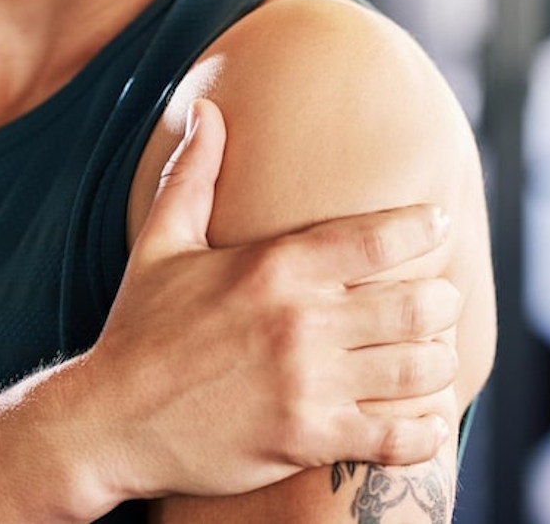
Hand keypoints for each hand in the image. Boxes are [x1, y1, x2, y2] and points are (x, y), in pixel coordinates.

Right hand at [84, 99, 458, 499]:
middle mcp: (300, 321)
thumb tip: (204, 110)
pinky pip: (400, 438)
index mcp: (275, 266)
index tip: (434, 227)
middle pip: (421, 304)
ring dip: (437, 362)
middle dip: (441, 302)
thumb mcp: (160, 244)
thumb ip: (192, 174)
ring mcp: (307, 384)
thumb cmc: (138, 330)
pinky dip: (425, 430)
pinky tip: (423, 419)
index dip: (425, 227)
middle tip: (434, 303)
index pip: (384, 237)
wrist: (107, 421)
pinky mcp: (307, 440)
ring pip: (422, 369)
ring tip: (428, 357)